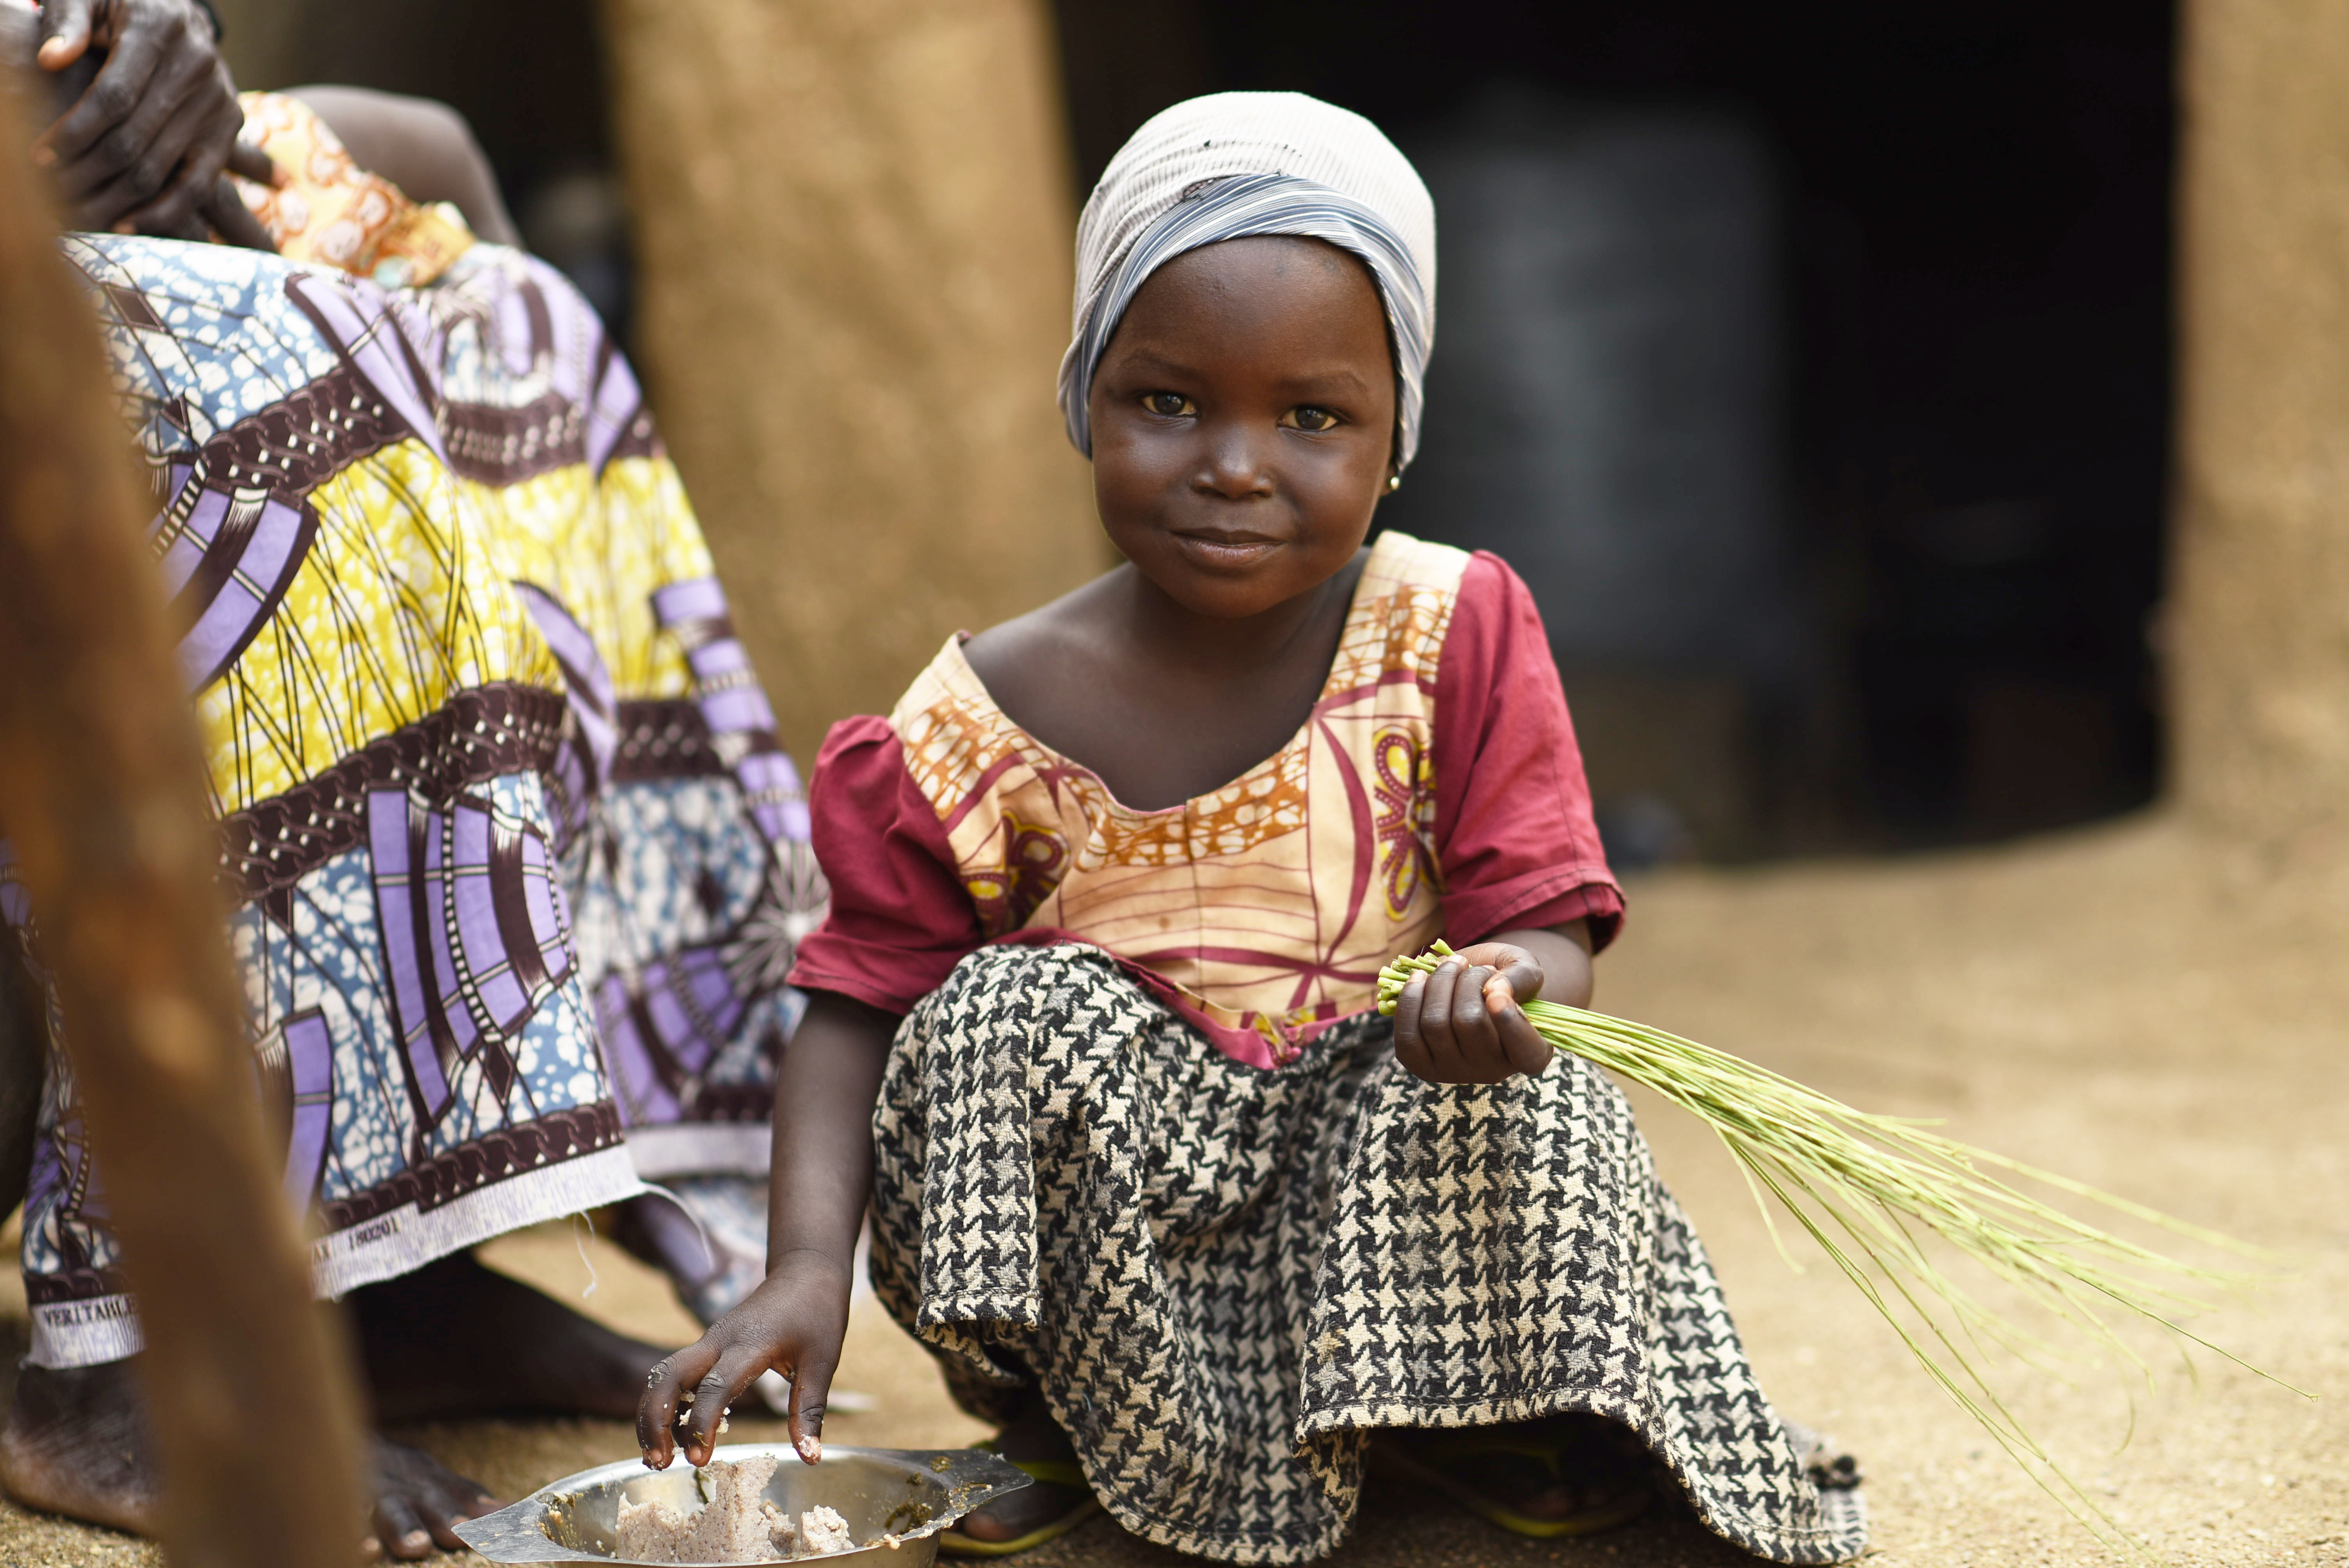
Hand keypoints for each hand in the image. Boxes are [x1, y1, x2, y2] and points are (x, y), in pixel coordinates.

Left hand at [32, 0, 274, 245]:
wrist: (177, 13)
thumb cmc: (117, 7)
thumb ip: (65, 20)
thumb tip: (50, 59)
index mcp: (160, 29)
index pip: (114, 95)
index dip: (73, 130)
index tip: (38, 157)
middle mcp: (198, 66)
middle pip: (136, 137)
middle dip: (87, 170)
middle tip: (50, 193)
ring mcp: (218, 103)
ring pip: (162, 166)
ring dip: (115, 197)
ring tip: (78, 213)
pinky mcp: (228, 130)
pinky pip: (198, 185)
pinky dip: (164, 212)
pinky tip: (126, 226)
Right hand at [638, 1250, 849, 1471]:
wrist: (806, 1269)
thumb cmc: (817, 1313)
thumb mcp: (822, 1362)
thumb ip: (810, 1410)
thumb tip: (811, 1458)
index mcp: (750, 1344)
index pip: (715, 1385)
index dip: (702, 1424)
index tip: (698, 1461)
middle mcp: (719, 1341)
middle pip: (668, 1376)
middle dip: (655, 1419)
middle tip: (659, 1462)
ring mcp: (709, 1341)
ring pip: (664, 1374)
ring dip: (653, 1414)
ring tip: (656, 1458)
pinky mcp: (707, 1345)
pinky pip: (676, 1374)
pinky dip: (666, 1404)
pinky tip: (674, 1437)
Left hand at [1390, 941, 1554, 1083]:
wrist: (1472, 986)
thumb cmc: (1506, 978)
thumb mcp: (1524, 968)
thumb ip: (1521, 977)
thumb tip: (1496, 991)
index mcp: (1531, 1053)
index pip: (1527, 1052)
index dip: (1510, 1023)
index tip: (1496, 992)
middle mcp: (1494, 1071)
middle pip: (1469, 1023)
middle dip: (1467, 981)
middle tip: (1473, 967)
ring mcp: (1455, 1073)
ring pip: (1436, 1023)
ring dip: (1440, 982)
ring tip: (1452, 966)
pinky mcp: (1422, 1066)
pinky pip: (1407, 1034)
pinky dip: (1410, 998)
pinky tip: (1420, 978)